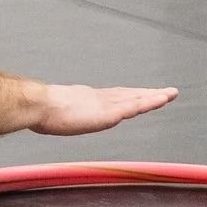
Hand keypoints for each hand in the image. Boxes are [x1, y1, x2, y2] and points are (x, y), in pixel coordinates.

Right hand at [31, 84, 178, 135]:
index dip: (134, 95)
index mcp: (90, 100)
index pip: (118, 97)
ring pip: (135, 100)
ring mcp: (104, 106)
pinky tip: (158, 101)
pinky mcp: (106, 114)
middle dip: (150, 94)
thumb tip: (46, 114)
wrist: (36, 105)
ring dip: (154, 97)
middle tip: (169, 91)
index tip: (147, 93)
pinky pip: (131, 108)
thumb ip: (56, 113)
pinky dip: (145, 104)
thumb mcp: (52, 113)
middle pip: (131, 95)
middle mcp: (101, 99)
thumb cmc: (39, 110)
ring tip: (170, 94)